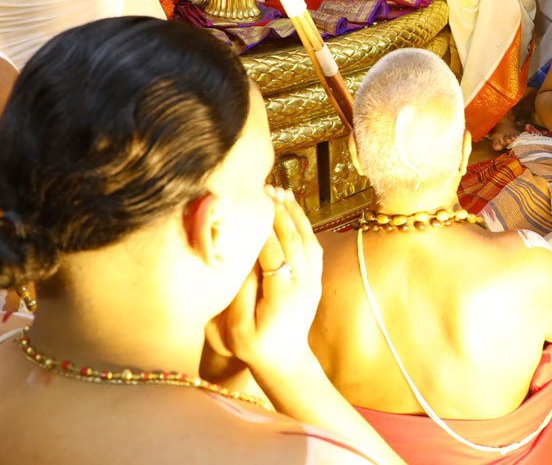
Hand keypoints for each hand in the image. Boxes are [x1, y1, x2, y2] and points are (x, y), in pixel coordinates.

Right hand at [224, 187, 323, 378]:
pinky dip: (304, 224)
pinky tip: (293, 209)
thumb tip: (243, 260)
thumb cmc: (254, 347)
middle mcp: (303, 285)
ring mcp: (313, 281)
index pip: (274, 255)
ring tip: (278, 191)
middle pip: (294, 240)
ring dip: (294, 213)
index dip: (263, 230)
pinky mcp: (315, 278)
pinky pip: (313, 245)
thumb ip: (240, 294)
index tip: (252, 208)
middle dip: (279, 212)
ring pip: (307, 239)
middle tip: (264, 189)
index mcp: (282, 297)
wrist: (285, 361)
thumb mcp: (236, 329)